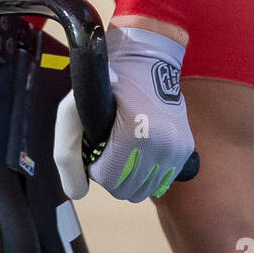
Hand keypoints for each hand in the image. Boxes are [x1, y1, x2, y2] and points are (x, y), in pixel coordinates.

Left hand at [53, 25, 192, 202]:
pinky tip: (140, 151)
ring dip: (130, 175)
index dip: (94, 165)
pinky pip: (161, 180)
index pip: (106, 178)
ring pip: (145, 190)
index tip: (95, 146)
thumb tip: (76, 193)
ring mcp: (176, 150)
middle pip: (126, 189)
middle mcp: (161, 146)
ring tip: (123, 149)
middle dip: (111, 173)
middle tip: (108, 148)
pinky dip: (148, 172)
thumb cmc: (107, 83)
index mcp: (134, 135)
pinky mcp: (185, 150)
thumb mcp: (74, 109)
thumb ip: (67, 154)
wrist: (147, 59)